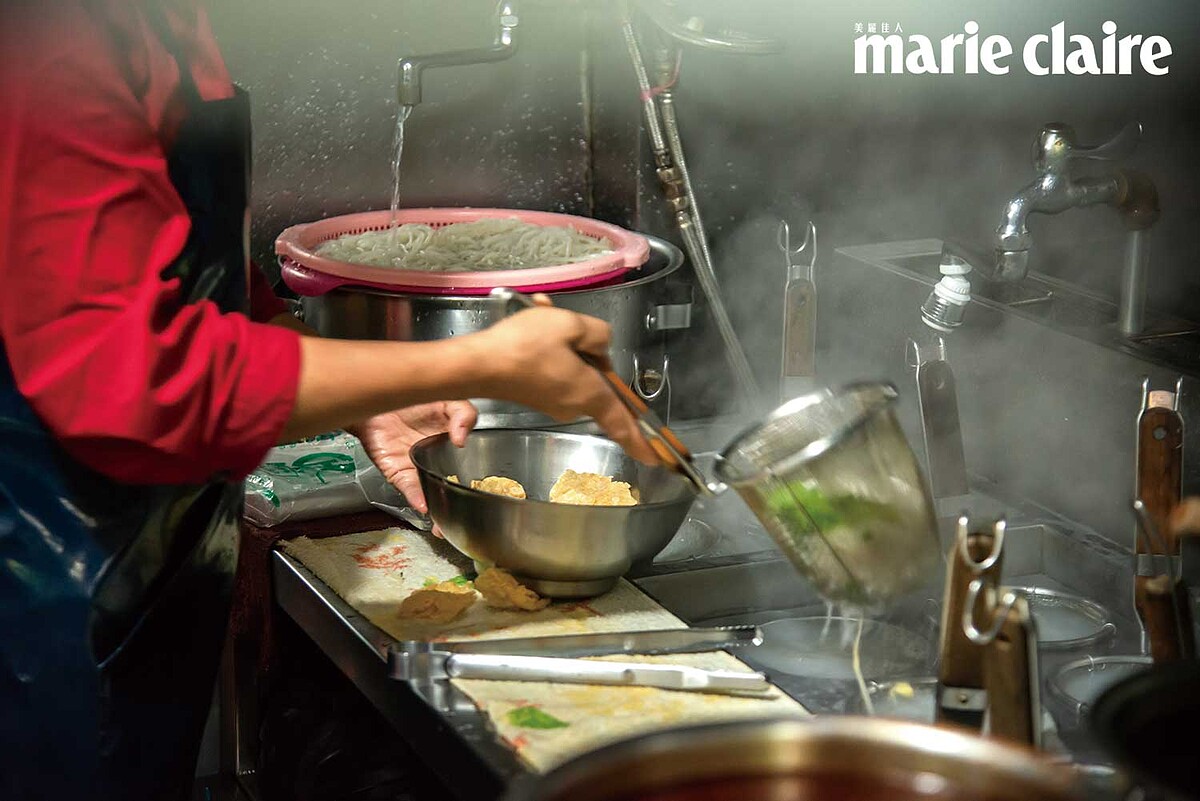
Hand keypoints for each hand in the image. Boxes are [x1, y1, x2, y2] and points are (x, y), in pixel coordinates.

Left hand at [350, 401, 476, 515]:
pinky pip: (408, 487)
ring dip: (437, 510)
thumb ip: (463, 414)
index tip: (483, 496)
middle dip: (457, 508)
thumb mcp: (448, 398)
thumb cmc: (411, 396)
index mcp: (451, 444)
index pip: (468, 470)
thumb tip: (461, 439)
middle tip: (466, 521)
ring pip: (429, 493)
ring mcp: (415, 467)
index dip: (475, 485)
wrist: (377, 394)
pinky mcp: (396, 470)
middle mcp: (434, 460)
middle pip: (449, 489)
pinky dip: (416, 496)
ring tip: (444, 524)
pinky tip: (424, 504)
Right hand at [468, 295, 655, 463]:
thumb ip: (597, 334)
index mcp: (590, 393)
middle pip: (596, 379)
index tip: (657, 459)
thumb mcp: (571, 325)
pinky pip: (555, 371)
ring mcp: (553, 403)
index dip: (642, 441)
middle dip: (586, 349)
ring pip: (574, 370)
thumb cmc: (525, 346)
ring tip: (544, 316)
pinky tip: (534, 328)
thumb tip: (601, 348)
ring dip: (564, 343)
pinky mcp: (535, 396)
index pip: (623, 420)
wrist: (478, 364)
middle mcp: (574, 404)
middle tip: (566, 322)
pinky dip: (548, 350)